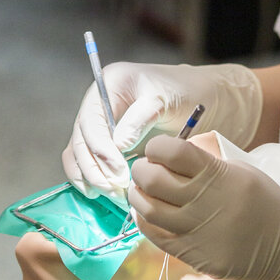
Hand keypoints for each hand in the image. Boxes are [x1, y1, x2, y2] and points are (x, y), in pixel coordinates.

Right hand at [62, 61, 261, 199]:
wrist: (200, 97)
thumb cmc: (185, 92)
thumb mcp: (165, 99)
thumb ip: (140, 119)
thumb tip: (117, 145)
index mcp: (108, 85)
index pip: (91, 121)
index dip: (100, 149)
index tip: (118, 171)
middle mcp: (97, 105)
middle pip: (80, 141)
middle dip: (95, 169)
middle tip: (117, 189)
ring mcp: (99, 126)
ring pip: (78, 156)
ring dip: (92, 178)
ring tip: (115, 194)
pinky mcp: (104, 145)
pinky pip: (87, 164)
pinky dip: (92, 180)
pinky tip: (106, 193)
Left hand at [128, 135, 279, 279]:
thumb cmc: (265, 203)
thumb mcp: (241, 172)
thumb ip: (206, 165)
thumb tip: (169, 157)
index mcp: (219, 176)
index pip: (173, 152)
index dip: (156, 147)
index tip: (155, 149)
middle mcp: (204, 203)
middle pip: (153, 180)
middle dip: (141, 169)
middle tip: (144, 168)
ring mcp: (196, 232)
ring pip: (148, 209)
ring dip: (138, 195)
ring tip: (143, 190)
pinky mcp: (191, 255)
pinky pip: (155, 236)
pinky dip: (145, 220)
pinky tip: (149, 212)